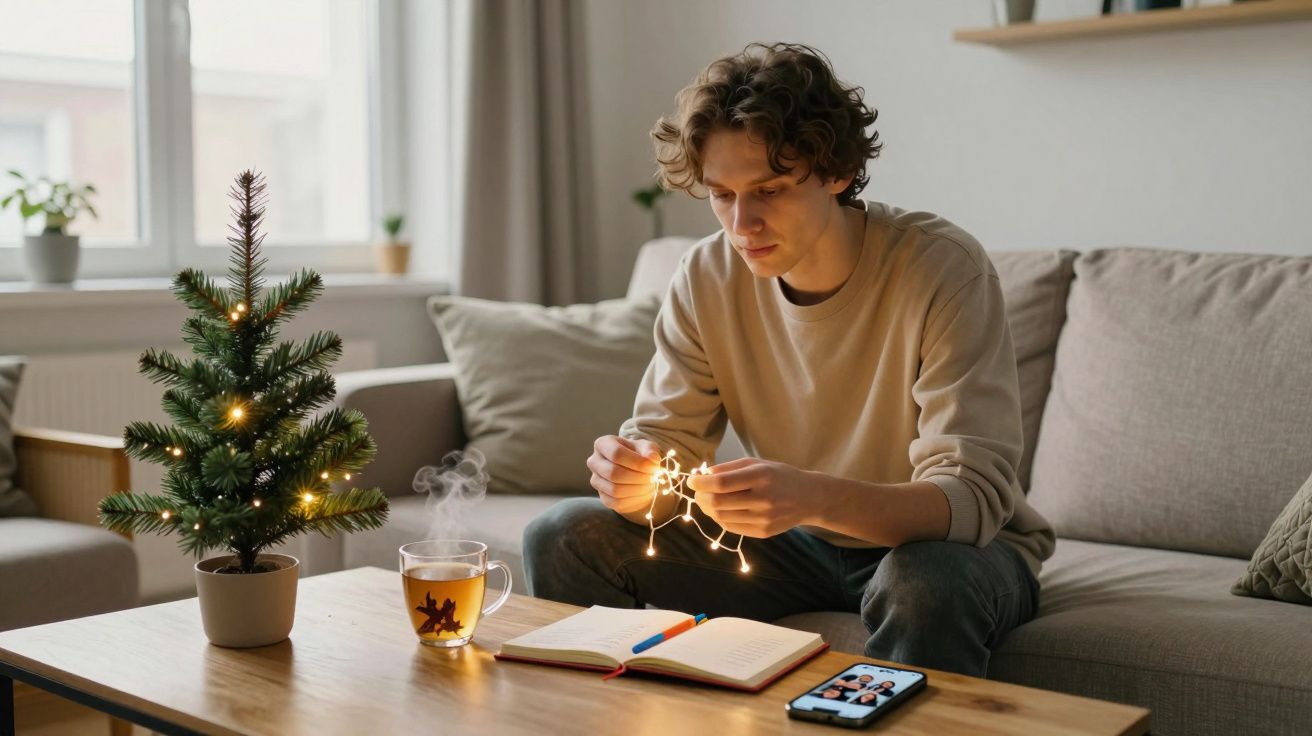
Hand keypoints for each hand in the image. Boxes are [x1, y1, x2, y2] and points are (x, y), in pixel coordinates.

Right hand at [587, 435, 661, 513]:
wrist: (637, 471)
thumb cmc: (640, 455)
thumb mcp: (647, 448)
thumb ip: (650, 451)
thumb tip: (652, 459)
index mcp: (603, 444)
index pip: (616, 453)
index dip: (637, 462)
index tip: (654, 467)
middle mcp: (594, 462)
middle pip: (613, 473)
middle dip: (638, 477)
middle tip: (653, 477)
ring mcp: (596, 481)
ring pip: (615, 490)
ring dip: (638, 489)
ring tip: (650, 484)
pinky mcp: (603, 497)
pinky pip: (617, 502)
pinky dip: (635, 500)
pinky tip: (644, 493)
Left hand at [686, 458, 819, 537]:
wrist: (809, 498)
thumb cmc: (779, 476)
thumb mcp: (757, 464)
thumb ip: (729, 468)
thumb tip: (701, 475)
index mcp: (761, 476)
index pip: (721, 483)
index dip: (700, 483)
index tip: (691, 480)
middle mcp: (763, 498)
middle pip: (718, 502)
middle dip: (700, 497)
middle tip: (697, 491)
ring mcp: (763, 518)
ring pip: (721, 517)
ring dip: (707, 508)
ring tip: (706, 500)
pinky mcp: (763, 532)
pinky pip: (731, 527)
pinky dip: (719, 518)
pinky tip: (720, 510)